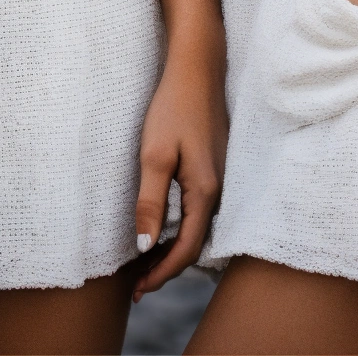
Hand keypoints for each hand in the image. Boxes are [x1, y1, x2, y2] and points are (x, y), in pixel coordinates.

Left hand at [131, 31, 226, 298]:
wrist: (198, 67)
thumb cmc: (173, 106)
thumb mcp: (154, 154)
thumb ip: (151, 202)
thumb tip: (146, 247)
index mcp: (205, 191)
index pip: (186, 250)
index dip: (162, 274)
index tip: (138, 291)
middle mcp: (219, 190)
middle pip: (195, 244)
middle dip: (167, 267)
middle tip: (137, 284)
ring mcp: (220, 178)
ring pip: (197, 228)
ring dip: (173, 249)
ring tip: (146, 263)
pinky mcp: (215, 166)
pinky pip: (199, 211)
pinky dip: (181, 228)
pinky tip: (165, 227)